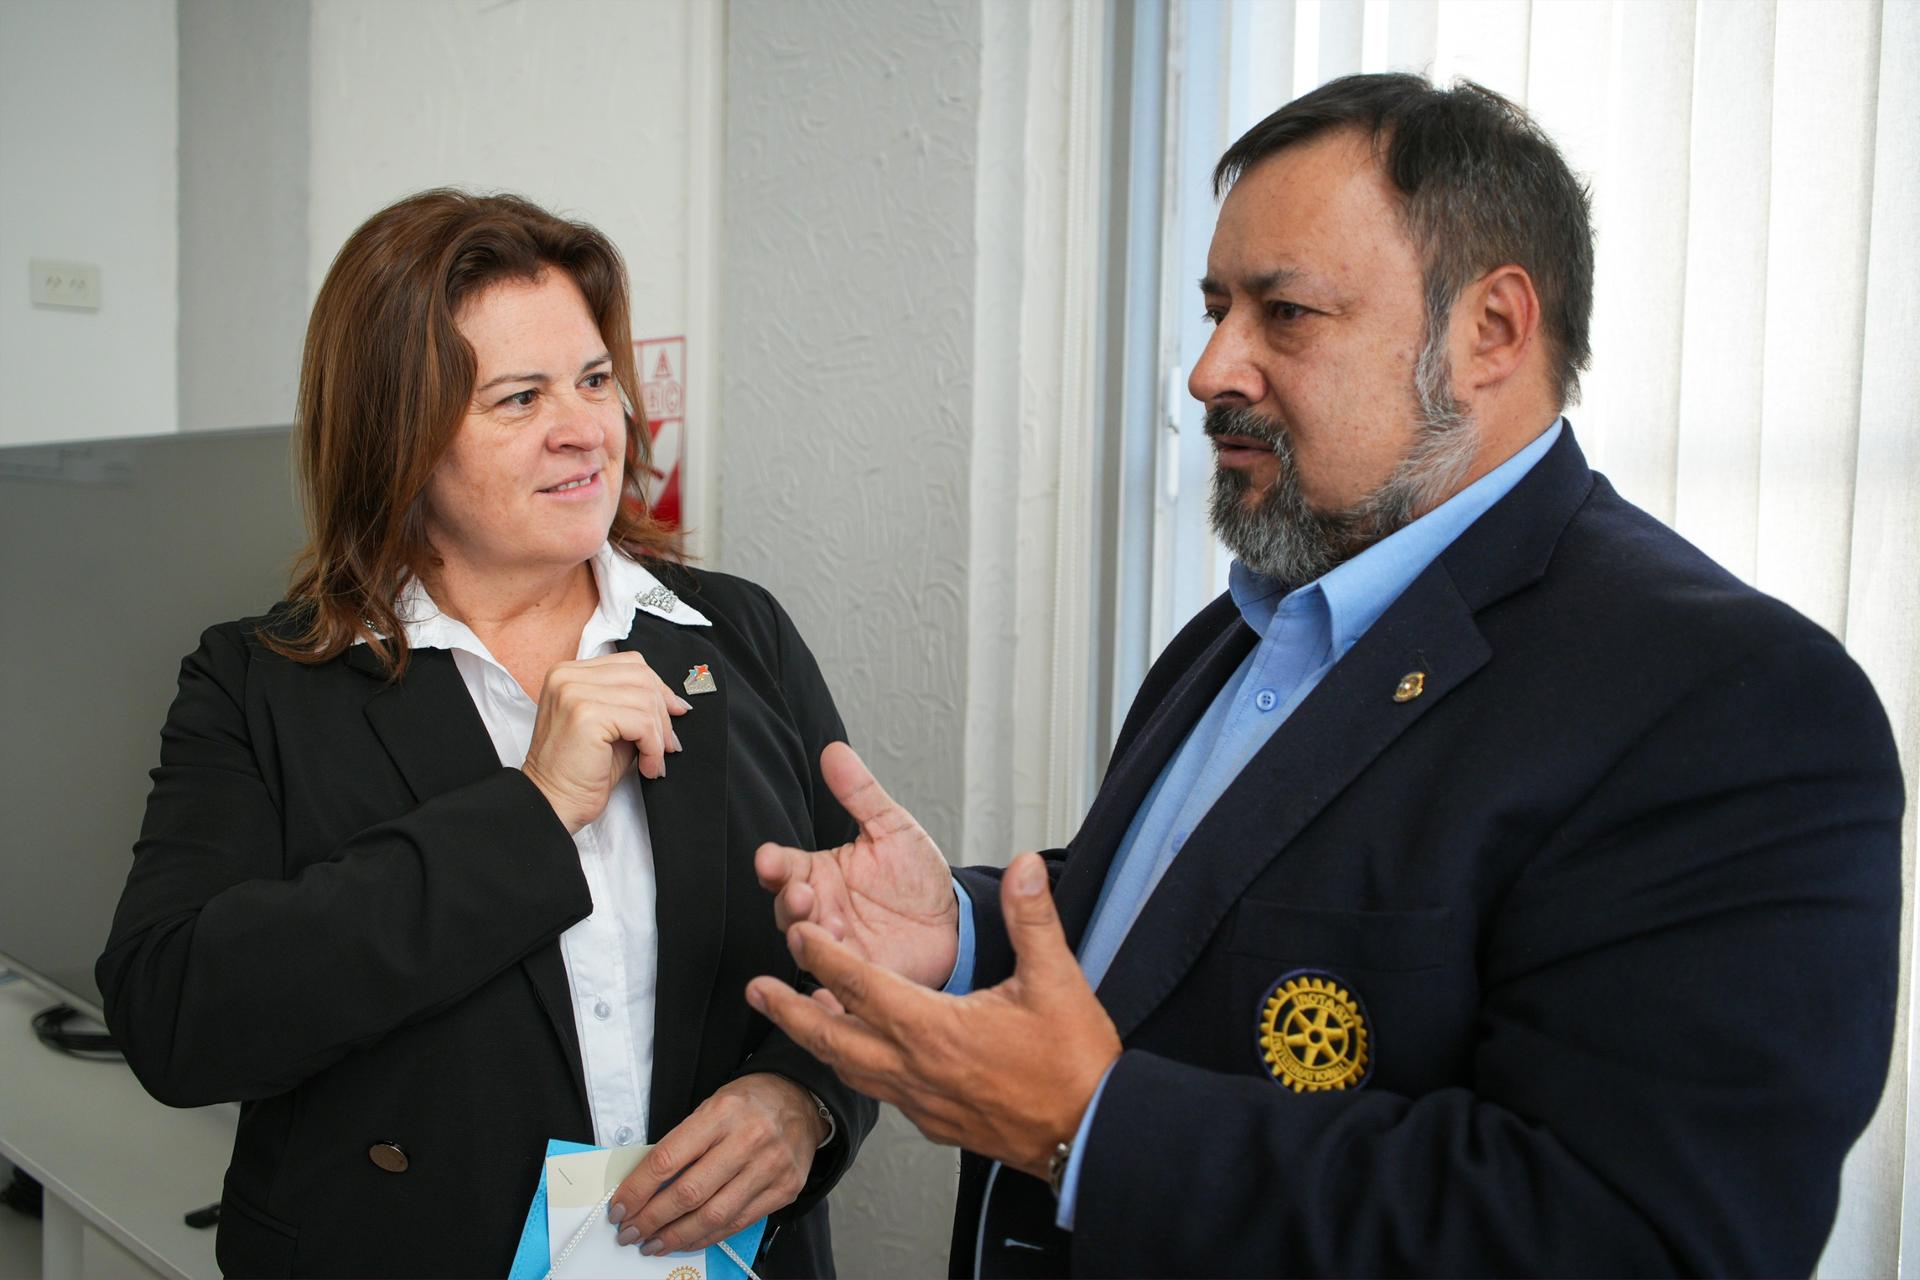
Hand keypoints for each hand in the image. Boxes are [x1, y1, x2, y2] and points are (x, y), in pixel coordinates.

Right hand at [521, 652, 690, 832]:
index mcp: (569, 673)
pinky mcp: (585, 715)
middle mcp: (567, 677)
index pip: (631, 664)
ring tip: (654, 760)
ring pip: (645, 699)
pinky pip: (641, 722)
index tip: (674, 713)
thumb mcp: (609, 726)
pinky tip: (647, 767)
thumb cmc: (580, 772)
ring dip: (659, 735)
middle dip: (663, 712)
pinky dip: (653, 747)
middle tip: (668, 744)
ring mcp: (574, 693)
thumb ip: (632, 704)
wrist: (551, 804)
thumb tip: (674, 702)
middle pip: (641, 676)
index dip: (659, 689)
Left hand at [606, 1073, 824, 1254]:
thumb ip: (682, 1143)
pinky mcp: (785, 1189)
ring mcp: (770, 1167)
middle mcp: (748, 1139)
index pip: (668, 1159)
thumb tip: (643, 1187)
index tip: (619, 1209)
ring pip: (713, 1215)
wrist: (801, 1099)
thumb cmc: (749, 1103)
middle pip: (688, 1193)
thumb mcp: (710, 1106)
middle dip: (651, 1220)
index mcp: (722, 1112)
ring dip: (676, 1236)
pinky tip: (688, 1240)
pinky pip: (739, 1223)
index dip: (637, 1190)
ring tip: (653, 1244)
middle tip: (630, 1233)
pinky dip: (708, 1237)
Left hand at [747, 853, 1120, 1178]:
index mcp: (934, 1029)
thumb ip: (1032, 919)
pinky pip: (881, 1092)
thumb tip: (1025, 868)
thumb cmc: (1072, 1065)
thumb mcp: (1056, 981)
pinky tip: (860, 1059)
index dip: (823, 956)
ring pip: (851, 1070)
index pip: (860, 986)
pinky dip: (857, 1069)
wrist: (1089, 1135)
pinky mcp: (935, 1123)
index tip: (797, 934)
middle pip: (832, 1037)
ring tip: (796, 1019)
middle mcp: (915, 1069)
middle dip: (788, 1011)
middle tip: (755, 991)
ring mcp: (922, 1102)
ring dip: (818, 1041)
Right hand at [754, 743, 959, 987]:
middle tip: (802, 895)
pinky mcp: (856, 978)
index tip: (768, 859)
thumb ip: (861, 794)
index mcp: (819, 873)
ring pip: (807, 947)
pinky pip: (833, 990)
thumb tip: (835, 750)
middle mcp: (820, 910)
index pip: (783, 867)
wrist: (954, 921)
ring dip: (809, 940)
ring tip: (827, 928)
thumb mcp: (892, 828)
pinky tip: (830, 993)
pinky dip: (827, 994)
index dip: (772, 864)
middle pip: (786, 909)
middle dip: (789, 903)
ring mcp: (835, 947)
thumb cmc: (916, 874)